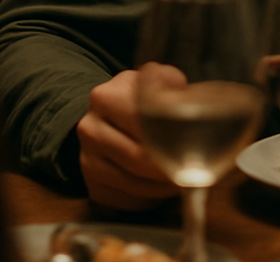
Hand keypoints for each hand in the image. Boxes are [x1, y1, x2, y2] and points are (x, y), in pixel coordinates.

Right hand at [76, 68, 180, 209]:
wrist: (109, 117)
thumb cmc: (141, 98)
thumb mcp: (155, 79)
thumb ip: (169, 82)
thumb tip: (180, 96)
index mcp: (106, 98)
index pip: (142, 123)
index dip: (170, 137)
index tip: (192, 145)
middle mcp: (90, 129)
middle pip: (136, 158)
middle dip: (168, 167)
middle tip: (191, 170)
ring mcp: (86, 160)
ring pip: (131, 183)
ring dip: (160, 187)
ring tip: (181, 180)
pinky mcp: (92, 186)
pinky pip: (124, 200)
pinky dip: (148, 198)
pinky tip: (162, 188)